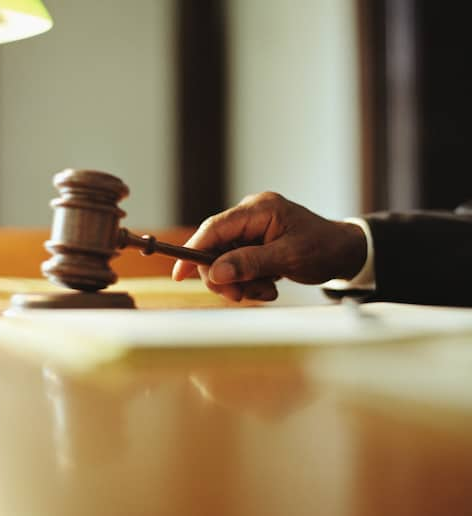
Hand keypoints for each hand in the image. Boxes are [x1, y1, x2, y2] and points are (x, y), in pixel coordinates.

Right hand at [171, 192, 366, 301]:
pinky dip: (248, 280)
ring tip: (266, 290)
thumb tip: (215, 272)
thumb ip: (250, 263)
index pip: (214, 229)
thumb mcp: (288, 258)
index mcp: (259, 210)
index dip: (193, 251)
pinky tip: (268, 285)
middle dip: (225, 276)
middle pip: (215, 248)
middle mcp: (250, 215)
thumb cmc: (324, 248)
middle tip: (241, 295)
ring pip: (225, 261)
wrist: (346, 252)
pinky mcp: (253, 242)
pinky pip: (237, 264)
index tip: (180, 274)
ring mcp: (251, 229)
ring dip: (240, 282)